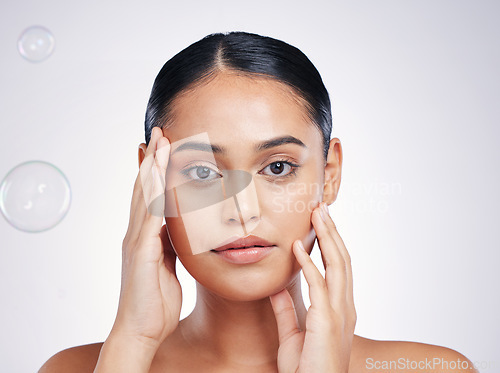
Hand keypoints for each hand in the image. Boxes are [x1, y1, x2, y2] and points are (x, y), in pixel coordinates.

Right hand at [111, 126, 181, 349]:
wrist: (141, 329)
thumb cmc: (155, 300)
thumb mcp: (167, 264)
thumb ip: (168, 243)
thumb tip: (177, 227)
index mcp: (144, 236)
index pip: (148, 194)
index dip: (155, 169)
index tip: (164, 146)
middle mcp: (137, 233)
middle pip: (143, 187)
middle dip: (152, 159)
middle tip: (160, 132)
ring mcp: (137, 241)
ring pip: (143, 196)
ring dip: (152, 168)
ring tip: (159, 143)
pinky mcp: (142, 252)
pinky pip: (148, 218)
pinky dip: (152, 196)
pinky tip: (158, 179)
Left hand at [270, 202, 355, 372]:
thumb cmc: (306, 368)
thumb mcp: (293, 334)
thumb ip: (286, 310)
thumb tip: (276, 288)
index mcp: (339, 308)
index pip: (338, 266)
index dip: (331, 241)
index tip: (320, 221)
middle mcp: (344, 306)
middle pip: (342, 259)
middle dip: (332, 231)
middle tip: (321, 207)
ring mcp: (339, 313)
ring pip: (337, 265)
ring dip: (326, 237)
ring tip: (316, 214)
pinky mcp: (327, 321)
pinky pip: (318, 285)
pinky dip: (309, 263)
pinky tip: (298, 246)